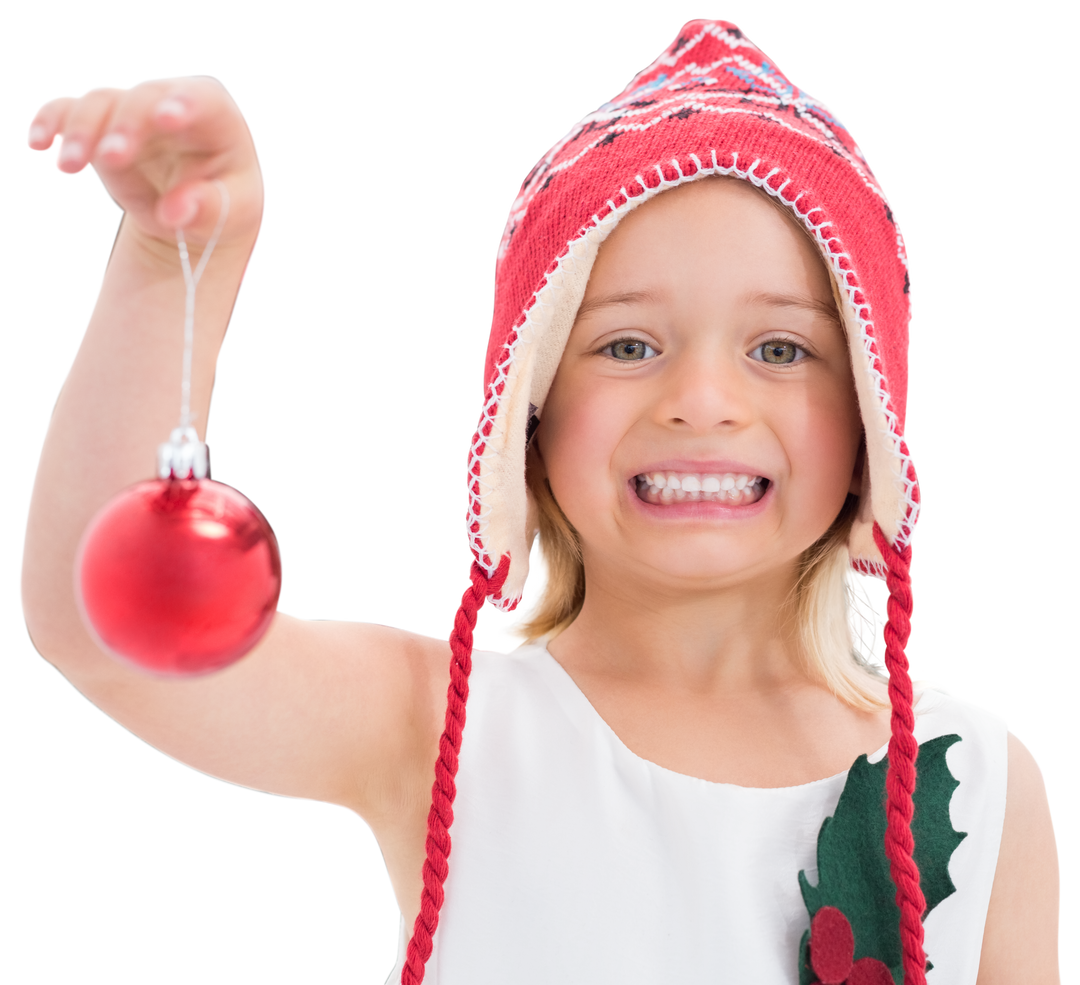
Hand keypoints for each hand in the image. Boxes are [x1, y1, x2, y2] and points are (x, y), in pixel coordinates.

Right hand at [24, 74, 263, 253]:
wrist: (193, 206)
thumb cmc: (224, 201)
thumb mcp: (233, 212)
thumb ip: (210, 210)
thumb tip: (176, 212)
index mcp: (213, 115)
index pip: (199, 99)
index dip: (182, 104)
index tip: (167, 119)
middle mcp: (168, 101)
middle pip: (140, 100)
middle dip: (123, 126)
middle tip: (112, 158)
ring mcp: (130, 110)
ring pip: (99, 102)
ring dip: (80, 131)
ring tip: (68, 168)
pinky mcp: (100, 125)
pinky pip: (68, 110)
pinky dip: (50, 122)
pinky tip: (37, 144)